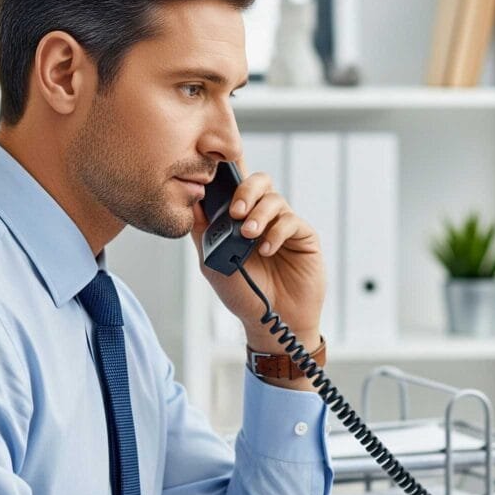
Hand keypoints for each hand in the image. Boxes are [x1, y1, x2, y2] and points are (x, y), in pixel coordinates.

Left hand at [190, 168, 325, 354]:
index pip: (235, 185)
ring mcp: (284, 225)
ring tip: (249, 235)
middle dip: (245, 191)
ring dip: (259, 214)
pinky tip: (266, 250)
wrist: (272, 321)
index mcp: (240, 218)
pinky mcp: (303, 236)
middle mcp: (263, 216)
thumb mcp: (212, 262)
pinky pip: (291, 221)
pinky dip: (276, 233)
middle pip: (259, 181)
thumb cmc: (244, 294)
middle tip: (236, 212)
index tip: (217, 178)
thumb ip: (202, 231)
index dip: (228, 173)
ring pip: (274, 199)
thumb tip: (191, 202)